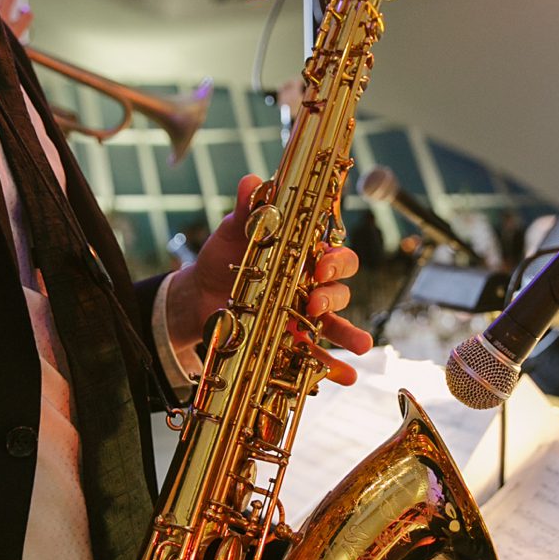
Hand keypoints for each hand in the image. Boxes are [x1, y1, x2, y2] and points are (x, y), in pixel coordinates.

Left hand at [171, 174, 372, 385]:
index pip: (335, 256)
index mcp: (304, 257)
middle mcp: (310, 286)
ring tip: (360, 346)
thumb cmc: (223, 257)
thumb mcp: (233, 232)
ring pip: (335, 324)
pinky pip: (315, 356)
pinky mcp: (289, 341)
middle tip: (315, 304)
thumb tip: (252, 182)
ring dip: (350, 335)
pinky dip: (331, 368)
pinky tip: (346, 377)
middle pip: (340, 289)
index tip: (321, 267)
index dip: (336, 261)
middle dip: (335, 297)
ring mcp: (302, 316)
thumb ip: (248, 210)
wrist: (197, 295)